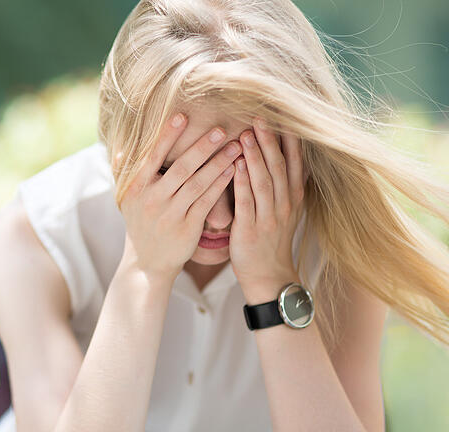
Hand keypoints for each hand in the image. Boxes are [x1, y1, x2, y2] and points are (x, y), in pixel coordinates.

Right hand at [117, 112, 242, 283]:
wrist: (147, 263)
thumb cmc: (140, 224)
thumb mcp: (126, 201)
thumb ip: (124, 174)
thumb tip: (121, 149)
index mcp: (136, 189)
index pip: (152, 157)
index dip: (167, 136)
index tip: (182, 116)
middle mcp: (152, 200)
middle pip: (180, 169)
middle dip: (202, 147)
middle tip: (221, 129)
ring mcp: (170, 215)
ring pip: (198, 184)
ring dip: (218, 164)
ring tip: (236, 147)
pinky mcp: (187, 228)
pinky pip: (207, 202)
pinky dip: (220, 185)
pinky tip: (233, 171)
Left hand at [229, 117, 308, 302]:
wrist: (268, 276)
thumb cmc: (270, 238)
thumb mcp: (285, 209)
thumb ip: (283, 183)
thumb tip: (283, 152)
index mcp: (293, 196)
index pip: (294, 161)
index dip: (288, 138)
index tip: (281, 114)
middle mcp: (285, 204)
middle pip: (279, 166)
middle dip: (270, 140)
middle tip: (260, 115)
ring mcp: (269, 217)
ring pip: (264, 181)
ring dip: (255, 156)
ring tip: (246, 133)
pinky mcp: (251, 230)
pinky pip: (247, 202)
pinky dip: (242, 182)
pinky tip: (235, 164)